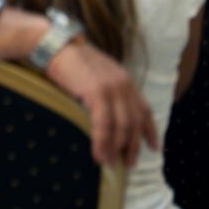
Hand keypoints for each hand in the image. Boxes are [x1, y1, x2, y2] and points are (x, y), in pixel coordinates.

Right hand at [44, 38, 157, 166]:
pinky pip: (104, 125)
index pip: (144, 108)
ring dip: (117, 149)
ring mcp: (112, 88)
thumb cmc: (69, 59)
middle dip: (133, 146)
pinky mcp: (97, 92)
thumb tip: (106, 111)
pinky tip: (99, 155)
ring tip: (111, 164)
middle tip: (129, 164)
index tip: (154, 147)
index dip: (150, 130)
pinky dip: (102, 142)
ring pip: (122, 126)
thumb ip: (106, 89)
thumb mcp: (96, 73)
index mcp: (124, 79)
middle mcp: (123, 84)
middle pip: (135, 121)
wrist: (54, 44)